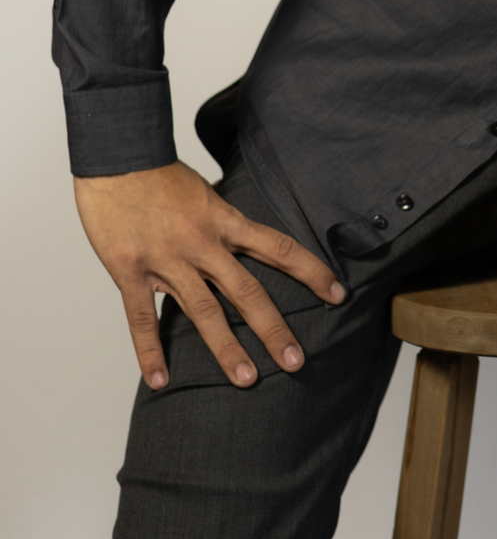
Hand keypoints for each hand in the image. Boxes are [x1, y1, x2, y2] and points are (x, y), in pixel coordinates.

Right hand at [74, 160, 343, 389]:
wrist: (116, 158)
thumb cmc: (161, 173)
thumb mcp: (205, 192)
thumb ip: (223, 220)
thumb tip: (245, 236)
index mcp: (224, 220)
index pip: (278, 248)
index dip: (310, 271)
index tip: (337, 294)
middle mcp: (202, 244)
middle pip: (247, 291)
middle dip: (273, 328)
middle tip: (296, 361)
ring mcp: (166, 260)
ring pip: (203, 312)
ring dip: (226, 348)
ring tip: (247, 379)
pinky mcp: (130, 271)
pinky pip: (142, 319)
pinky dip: (149, 352)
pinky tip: (159, 380)